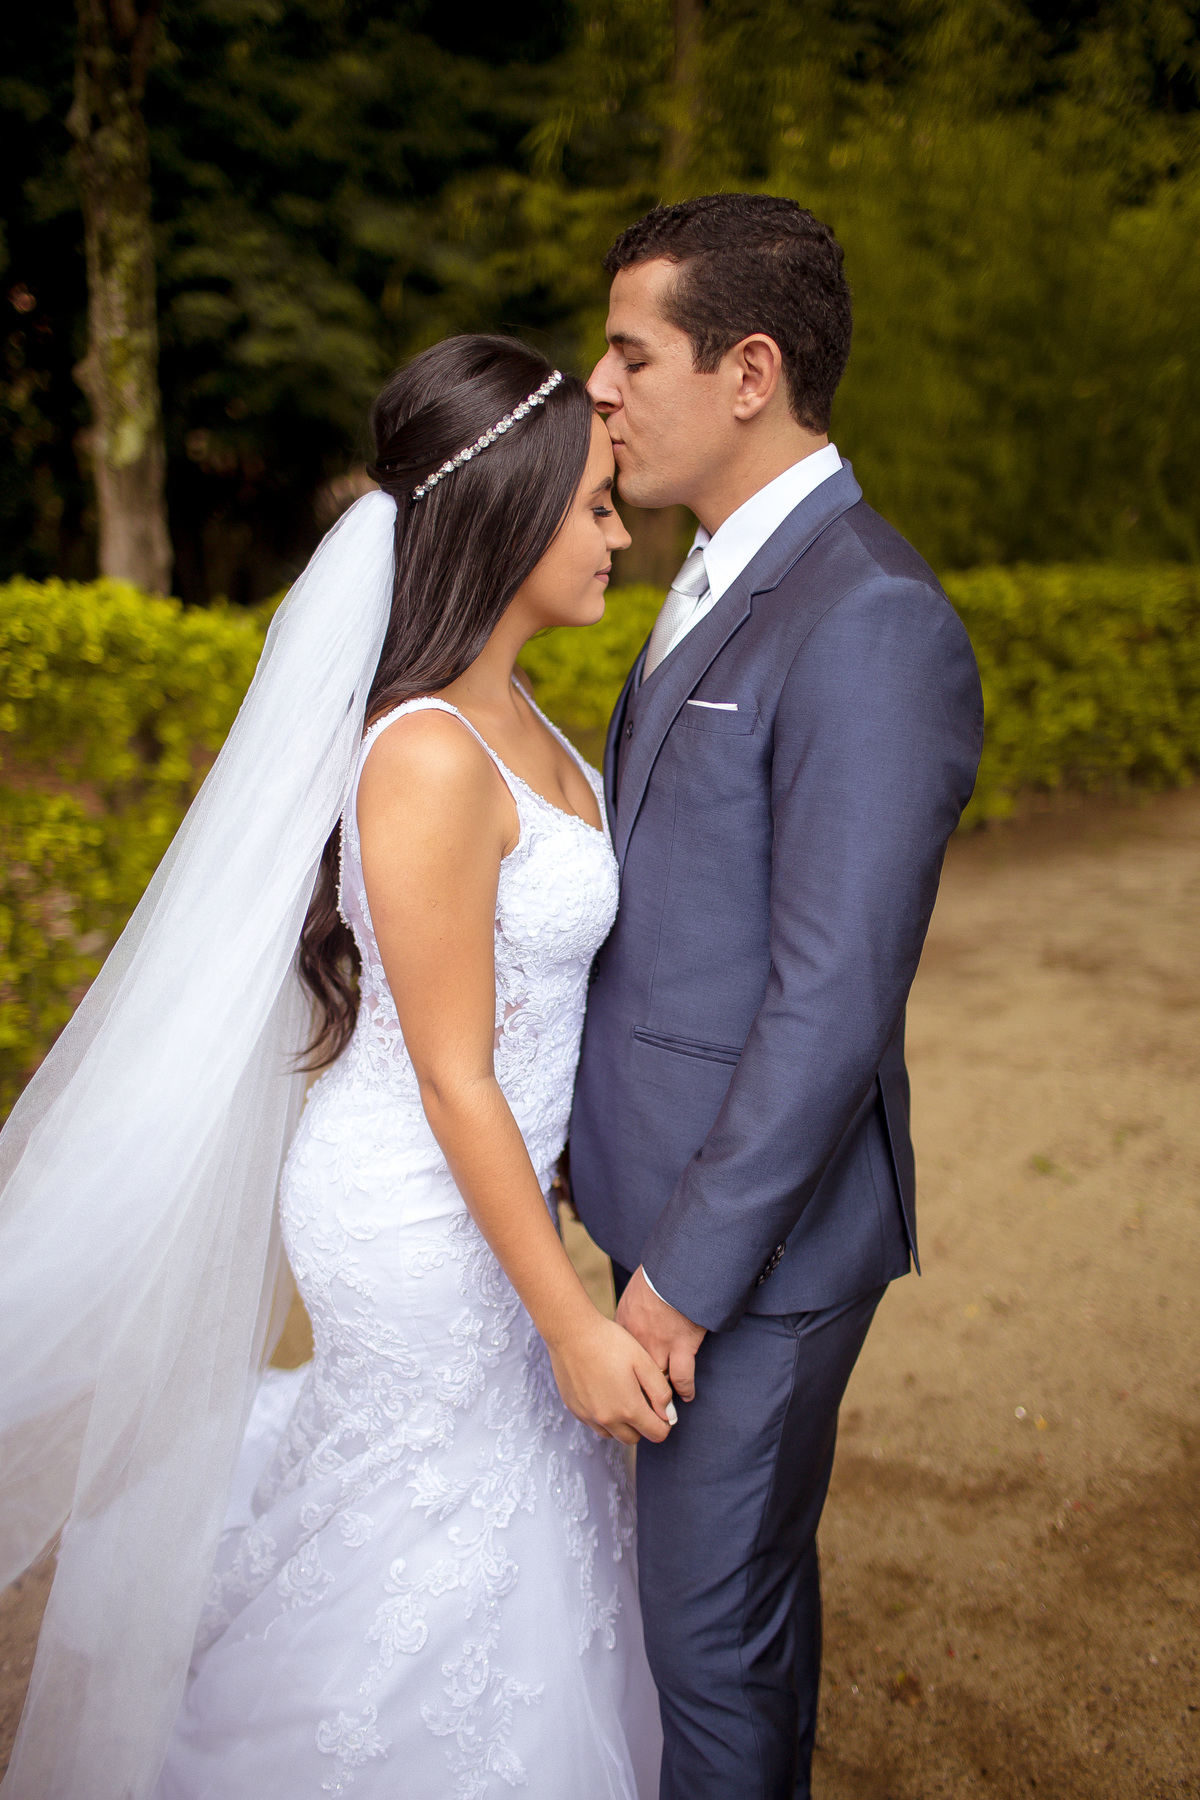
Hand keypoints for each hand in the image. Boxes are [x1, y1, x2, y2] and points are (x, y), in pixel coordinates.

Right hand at [547, 1310, 674, 1445]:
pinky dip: (603, 1417)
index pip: (656, 1434)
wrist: (572, 1332)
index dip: (664, 1423)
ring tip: (622, 1396)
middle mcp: (607, 1419)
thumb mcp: (643, 1361)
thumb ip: (660, 1391)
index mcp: (628, 1408)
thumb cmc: (610, 1342)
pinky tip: (603, 1393)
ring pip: (612, 1434)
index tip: (662, 1408)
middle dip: (643, 1425)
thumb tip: (668, 1415)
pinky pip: (594, 1424)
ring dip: (622, 1424)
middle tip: (642, 1400)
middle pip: (634, 1439)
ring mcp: (588, 1416)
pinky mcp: (575, 1409)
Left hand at [616, 1266, 706, 1402]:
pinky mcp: (682, 1345)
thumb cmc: (658, 1274)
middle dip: (634, 1393)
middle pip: (631, 1376)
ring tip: (661, 1409)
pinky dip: (685, 1389)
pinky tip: (687, 1396)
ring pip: (655, 1382)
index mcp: (623, 1324)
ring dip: (659, 1396)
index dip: (618, 1374)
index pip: (615, 1358)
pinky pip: (682, 1378)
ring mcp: (659, 1344)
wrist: (678, 1269)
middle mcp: (637, 1339)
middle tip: (637, 1408)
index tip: (619, 1385)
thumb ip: (631, 1310)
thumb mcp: (634, 1292)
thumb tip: (633, 1318)